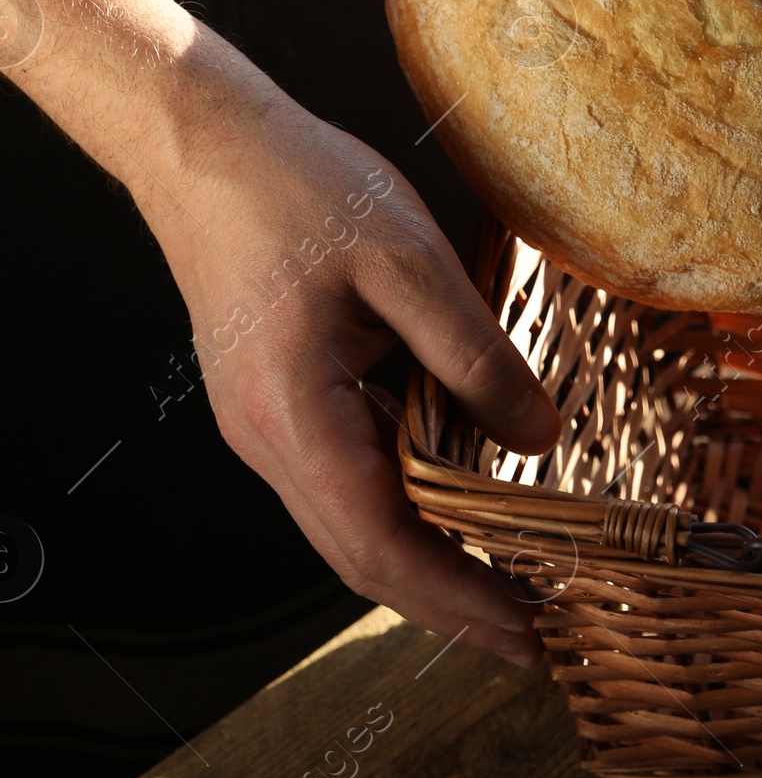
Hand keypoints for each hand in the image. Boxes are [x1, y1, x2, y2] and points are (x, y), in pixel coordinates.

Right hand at [0, 0, 557, 665]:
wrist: (206, 141)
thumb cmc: (295, 186)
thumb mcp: (407, 262)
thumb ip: (476, 355)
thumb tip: (539, 438)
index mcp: (296, 416)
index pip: (384, 547)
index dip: (461, 602)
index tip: (529, 637)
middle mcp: (268, 438)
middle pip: (363, 557)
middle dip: (450, 604)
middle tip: (536, 634)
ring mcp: (265, 421)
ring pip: (351, 520)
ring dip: (429, 557)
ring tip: (513, 575)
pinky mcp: (275, 395)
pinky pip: (345, 470)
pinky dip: (404, 499)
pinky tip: (459, 491)